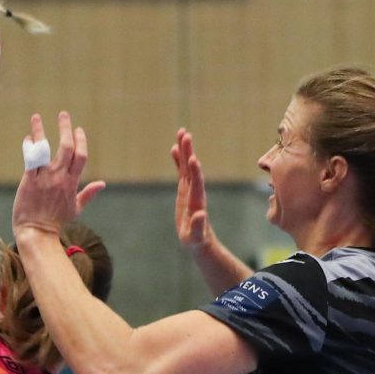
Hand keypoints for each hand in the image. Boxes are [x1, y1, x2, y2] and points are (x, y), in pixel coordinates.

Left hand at [13, 111, 102, 239]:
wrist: (37, 232)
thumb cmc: (56, 222)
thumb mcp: (76, 208)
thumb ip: (88, 193)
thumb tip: (103, 183)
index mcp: (72, 182)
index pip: (81, 156)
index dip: (81, 140)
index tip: (78, 129)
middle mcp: (60, 177)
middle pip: (67, 147)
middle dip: (66, 128)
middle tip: (63, 114)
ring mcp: (45, 178)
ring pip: (46, 148)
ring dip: (40, 130)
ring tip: (36, 117)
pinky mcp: (29, 180)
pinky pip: (30, 158)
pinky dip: (30, 146)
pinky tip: (28, 137)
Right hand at [172, 128, 218, 256]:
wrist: (198, 240)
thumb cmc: (195, 241)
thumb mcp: (195, 237)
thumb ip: (198, 226)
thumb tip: (201, 214)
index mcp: (196, 201)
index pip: (196, 183)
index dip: (195, 171)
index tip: (193, 158)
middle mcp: (195, 191)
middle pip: (191, 169)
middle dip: (188, 152)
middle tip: (185, 135)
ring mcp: (189, 189)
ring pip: (187, 166)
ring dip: (184, 150)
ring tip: (182, 133)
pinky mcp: (184, 190)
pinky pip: (181, 171)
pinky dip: (178, 160)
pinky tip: (173, 148)